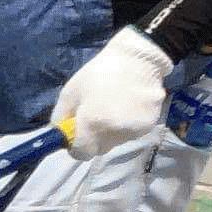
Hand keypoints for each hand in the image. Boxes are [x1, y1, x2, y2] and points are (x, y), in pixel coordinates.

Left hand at [54, 28, 173, 161]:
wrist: (138, 58)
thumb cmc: (99, 73)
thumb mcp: (70, 92)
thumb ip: (60, 118)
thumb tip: (61, 136)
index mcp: (93, 124)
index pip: (81, 153)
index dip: (76, 147)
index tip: (76, 136)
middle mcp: (115, 132)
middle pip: (99, 149)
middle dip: (93, 139)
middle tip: (94, 118)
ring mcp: (135, 130)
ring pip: (116, 142)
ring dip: (111, 131)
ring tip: (113, 108)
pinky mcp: (150, 125)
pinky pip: (131, 133)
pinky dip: (126, 125)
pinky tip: (127, 106)